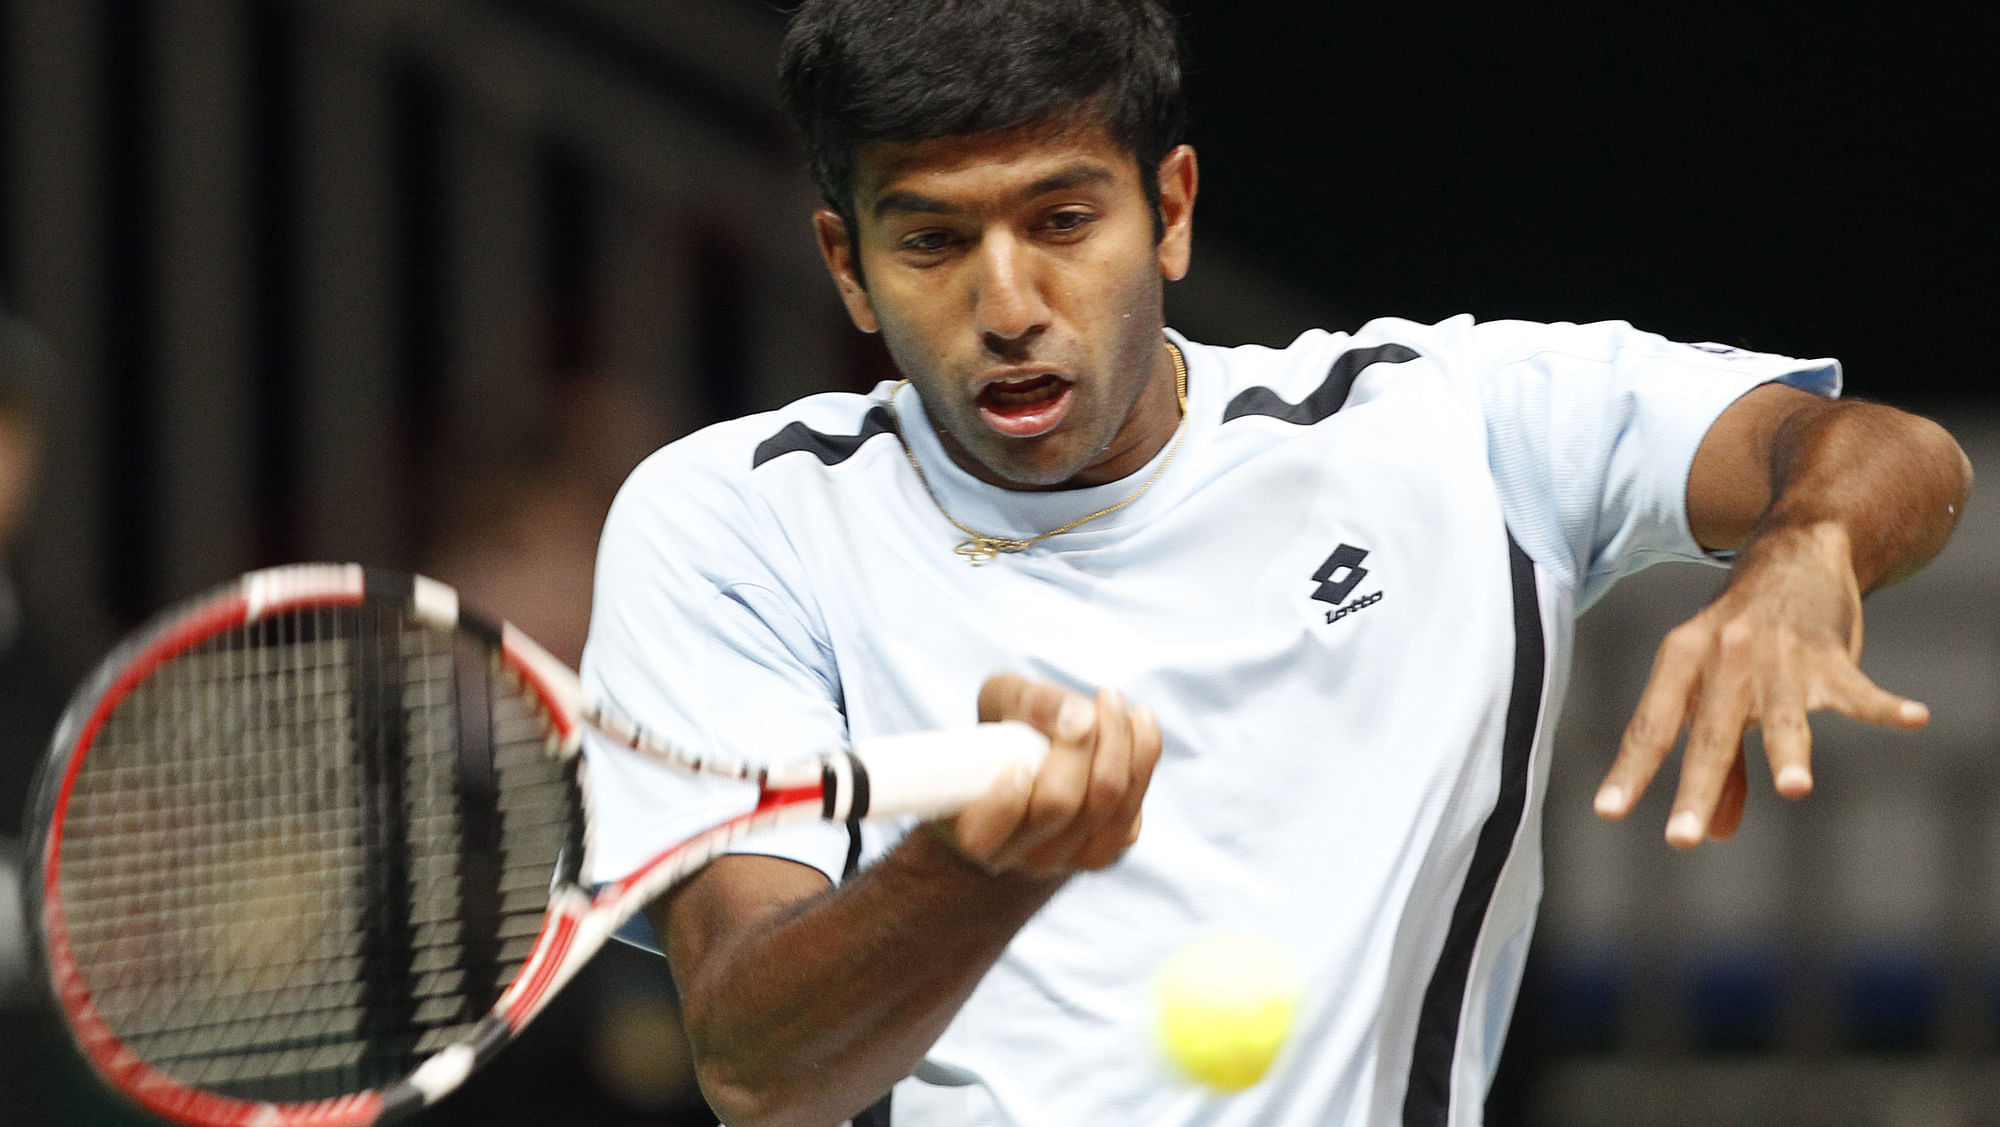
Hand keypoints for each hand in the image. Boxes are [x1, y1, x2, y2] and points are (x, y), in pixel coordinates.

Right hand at [939, 674, 1161, 875]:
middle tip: (1083, 703)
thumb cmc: (1008, 732)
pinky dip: (1144, 756)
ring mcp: (1063, 861)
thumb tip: (1080, 717)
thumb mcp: (1001, 702)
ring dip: (1118, 740)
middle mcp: (1015, 857)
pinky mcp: (1105, 853)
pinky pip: (1134, 806)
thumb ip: (1028, 703)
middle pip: (1059, 802)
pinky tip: (1139, 720)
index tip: (1018, 761)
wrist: (1035, 763)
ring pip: (1105, 803)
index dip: (1005, 802)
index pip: (983, 835)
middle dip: (1078, 742)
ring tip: (1110, 698)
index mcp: (972, 831)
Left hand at [1593, 523, 1929, 847]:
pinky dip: (1886, 706)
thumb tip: (1716, 834)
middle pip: (1712, 732)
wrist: (1795, 555)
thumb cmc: (1742, 638)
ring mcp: (1778, 654)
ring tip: (1795, 789)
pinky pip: (1859, 688)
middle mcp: (1724, 656)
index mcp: (1681, 661)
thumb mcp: (1715, 684)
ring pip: (1782, 713)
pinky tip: (1914, 718)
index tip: (1608, 813)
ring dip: (1787, 752)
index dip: (1631, 770)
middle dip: (1699, 787)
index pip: (1651, 726)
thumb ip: (1721, 761)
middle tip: (1682, 840)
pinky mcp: (1830, 653)